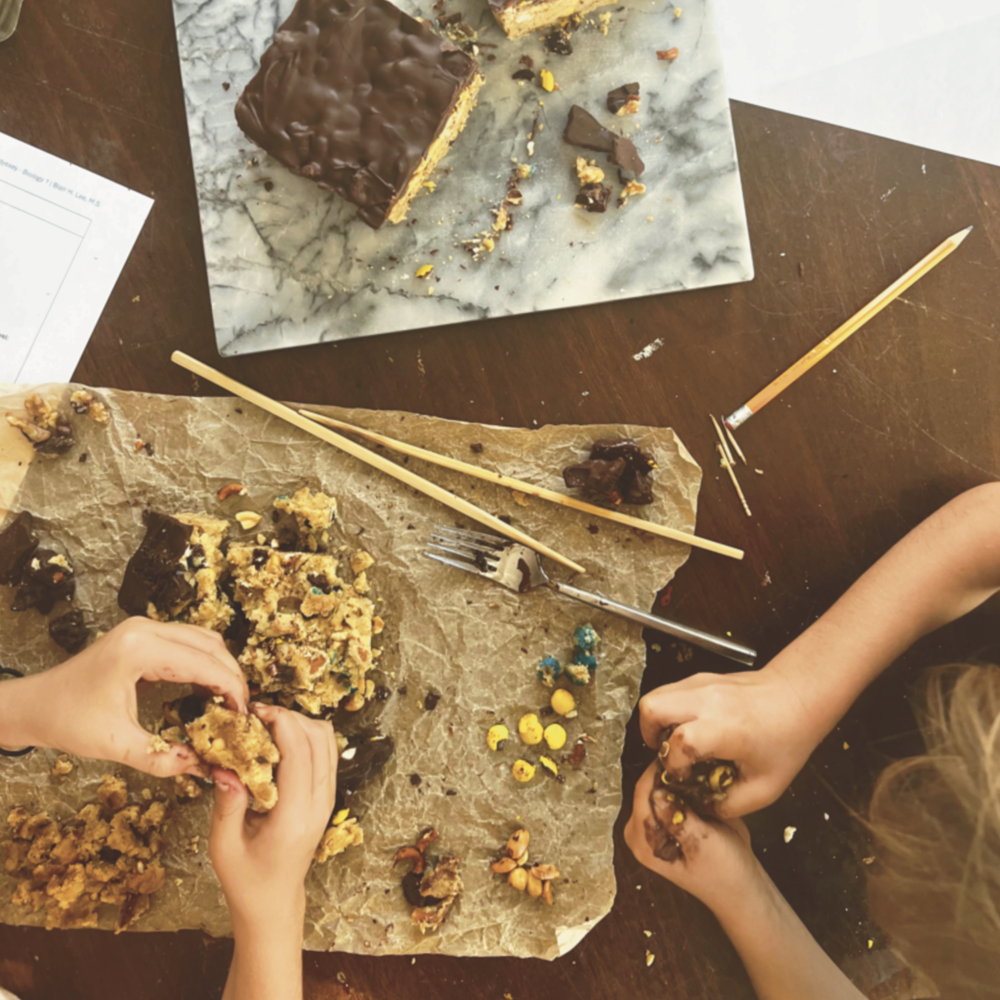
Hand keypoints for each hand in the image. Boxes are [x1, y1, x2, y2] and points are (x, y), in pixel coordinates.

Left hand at [0, 617, 247, 774]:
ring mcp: (144, 628)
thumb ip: (160, 758)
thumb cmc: (67, 720)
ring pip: (203, 639)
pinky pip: (188, 641)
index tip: (244, 716)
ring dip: (220, 667)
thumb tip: (201, 767)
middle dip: (232, 677)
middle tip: (241, 711)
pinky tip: (206, 690)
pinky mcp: (143, 634)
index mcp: (139, 650)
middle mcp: (145, 630)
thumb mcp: (115, 744)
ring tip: (227, 701)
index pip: (205, 663)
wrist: (34, 705)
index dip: (232, 689)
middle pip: (211, 645)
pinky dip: (204, 662)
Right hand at [209, 704, 337, 933]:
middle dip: (290, 717)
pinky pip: (326, 753)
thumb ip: (226, 805)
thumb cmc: (246, 880)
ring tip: (267, 725)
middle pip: (320, 739)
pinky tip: (279, 741)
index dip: (281, 723)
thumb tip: (224, 766)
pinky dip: (306, 737)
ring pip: (328, 742)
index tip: (255, 712)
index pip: (300, 754)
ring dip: (300, 724)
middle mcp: (319, 805)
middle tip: (257, 715)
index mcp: (295, 818)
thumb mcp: (223, 847)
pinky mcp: (326, 797)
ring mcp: (328, 800)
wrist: (274, 902)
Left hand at [624, 760, 761, 912]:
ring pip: (657, 786)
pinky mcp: (666, 818)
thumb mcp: (703, 845)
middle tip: (688, 756)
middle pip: (646, 788)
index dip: (658, 771)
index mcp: (643, 842)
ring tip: (693, 762)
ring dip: (674, 775)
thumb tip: (659, 792)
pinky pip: (669, 792)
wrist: (740, 885)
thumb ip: (679, 820)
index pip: (641, 794)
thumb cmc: (724, 872)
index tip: (677, 754)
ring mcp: (653, 824)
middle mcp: (641, 832)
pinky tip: (697, 776)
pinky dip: (681, 783)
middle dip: (665, 771)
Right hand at [638, 668, 822, 817]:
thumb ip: (728, 805)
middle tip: (664, 753)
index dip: (672, 765)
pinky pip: (668, 692)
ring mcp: (700, 683)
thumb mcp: (765, 788)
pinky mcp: (699, 678)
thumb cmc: (788, 739)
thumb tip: (699, 807)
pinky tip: (688, 728)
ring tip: (674, 741)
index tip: (682, 776)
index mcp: (724, 727)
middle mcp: (707, 699)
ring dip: (655, 722)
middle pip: (651, 708)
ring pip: (654, 696)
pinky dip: (667, 711)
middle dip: (648, 735)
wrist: (798, 696)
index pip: (678, 742)